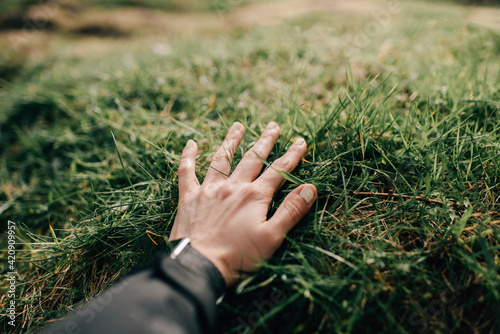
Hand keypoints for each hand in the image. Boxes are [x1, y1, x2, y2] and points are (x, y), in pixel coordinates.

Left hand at [169, 122, 315, 285]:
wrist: (199, 267)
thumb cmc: (238, 256)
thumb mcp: (272, 237)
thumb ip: (291, 211)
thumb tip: (310, 187)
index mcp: (254, 196)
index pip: (278, 171)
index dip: (292, 155)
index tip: (301, 141)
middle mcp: (232, 187)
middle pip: (252, 159)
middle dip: (265, 141)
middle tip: (273, 125)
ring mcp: (209, 190)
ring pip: (222, 159)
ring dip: (231, 141)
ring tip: (238, 126)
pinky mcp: (189, 198)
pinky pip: (187, 172)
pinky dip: (188, 157)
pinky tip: (191, 143)